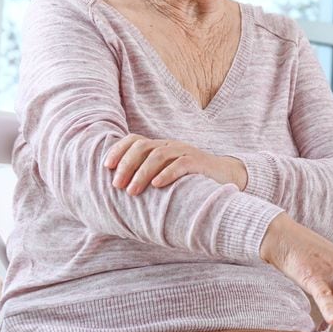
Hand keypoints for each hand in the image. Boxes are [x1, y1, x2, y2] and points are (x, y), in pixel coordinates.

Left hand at [103, 134, 245, 194]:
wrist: (225, 176)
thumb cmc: (190, 180)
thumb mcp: (166, 174)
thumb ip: (148, 176)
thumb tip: (120, 190)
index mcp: (160, 146)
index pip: (135, 140)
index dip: (119, 150)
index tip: (107, 167)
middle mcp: (171, 146)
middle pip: (143, 147)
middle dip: (127, 165)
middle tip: (117, 185)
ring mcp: (185, 152)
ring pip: (159, 155)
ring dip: (142, 173)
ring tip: (132, 191)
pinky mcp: (199, 163)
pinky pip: (181, 164)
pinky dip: (167, 174)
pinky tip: (156, 185)